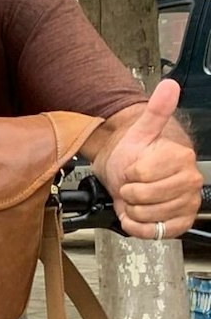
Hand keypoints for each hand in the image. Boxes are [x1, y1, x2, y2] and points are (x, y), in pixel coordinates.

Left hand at [94, 78, 199, 237]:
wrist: (129, 171)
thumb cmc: (134, 154)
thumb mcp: (141, 130)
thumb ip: (157, 109)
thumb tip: (169, 85)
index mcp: (181, 158)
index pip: (142, 174)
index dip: (129, 173)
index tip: (133, 168)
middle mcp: (190, 182)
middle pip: (143, 196)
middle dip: (129, 191)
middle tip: (133, 184)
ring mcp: (186, 203)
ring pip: (146, 215)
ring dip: (132, 208)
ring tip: (136, 197)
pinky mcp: (180, 223)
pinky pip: (152, 232)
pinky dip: (137, 226)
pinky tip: (138, 213)